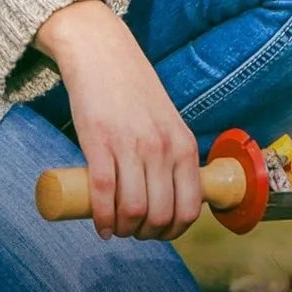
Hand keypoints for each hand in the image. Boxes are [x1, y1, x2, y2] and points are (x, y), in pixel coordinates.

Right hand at [34, 0, 202, 240]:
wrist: (106, 57)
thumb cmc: (137, 94)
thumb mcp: (169, 124)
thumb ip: (173, 154)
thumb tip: (171, 194)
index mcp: (185, 146)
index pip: (191, 205)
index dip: (176, 230)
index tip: (161, 232)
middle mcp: (163, 149)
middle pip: (161, 215)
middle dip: (148, 234)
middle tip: (135, 232)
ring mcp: (132, 147)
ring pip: (133, 210)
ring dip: (124, 230)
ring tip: (116, 228)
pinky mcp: (99, 144)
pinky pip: (103, 194)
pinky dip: (102, 219)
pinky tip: (100, 227)